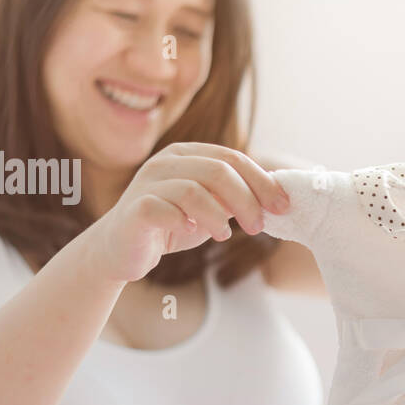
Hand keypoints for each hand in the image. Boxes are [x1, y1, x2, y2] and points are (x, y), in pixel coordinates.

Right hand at [88, 142, 290, 282]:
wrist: (121, 249)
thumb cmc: (171, 225)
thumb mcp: (210, 208)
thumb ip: (236, 199)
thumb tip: (277, 199)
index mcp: (186, 155)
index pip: (232, 158)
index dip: (262, 182)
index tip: (283, 206)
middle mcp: (165, 162)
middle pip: (218, 171)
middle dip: (246, 200)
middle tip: (258, 226)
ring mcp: (147, 183)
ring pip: (193, 190)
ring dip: (218, 216)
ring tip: (225, 235)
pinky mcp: (135, 208)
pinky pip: (164, 210)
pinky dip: (185, 223)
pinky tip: (192, 232)